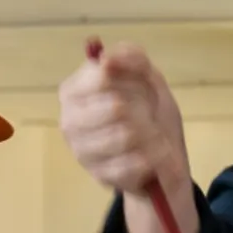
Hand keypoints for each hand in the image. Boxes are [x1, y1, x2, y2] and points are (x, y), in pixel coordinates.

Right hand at [60, 43, 201, 232]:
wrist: (164, 155)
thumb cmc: (149, 110)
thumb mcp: (147, 76)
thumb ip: (130, 56)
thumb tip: (106, 59)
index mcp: (73, 91)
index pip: (101, 76)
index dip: (131, 80)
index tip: (141, 86)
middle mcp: (69, 121)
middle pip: (116, 108)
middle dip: (145, 111)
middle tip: (149, 116)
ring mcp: (82, 152)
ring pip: (127, 136)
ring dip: (153, 136)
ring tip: (154, 137)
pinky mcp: (100, 176)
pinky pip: (135, 163)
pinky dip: (153, 158)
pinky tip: (151, 157)